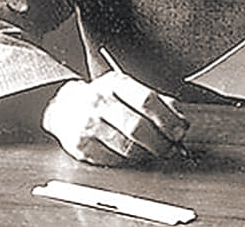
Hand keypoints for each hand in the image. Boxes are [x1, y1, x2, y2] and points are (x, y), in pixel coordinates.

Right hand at [41, 72, 188, 165]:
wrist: (64, 108)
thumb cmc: (104, 99)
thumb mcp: (128, 89)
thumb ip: (157, 101)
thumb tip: (180, 119)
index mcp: (115, 83)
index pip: (147, 100)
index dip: (167, 118)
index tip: (180, 130)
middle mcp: (99, 101)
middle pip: (138, 126)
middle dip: (161, 141)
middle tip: (172, 147)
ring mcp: (88, 124)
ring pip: (127, 146)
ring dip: (148, 153)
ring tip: (157, 152)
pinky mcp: (81, 146)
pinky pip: (114, 160)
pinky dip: (130, 161)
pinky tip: (136, 155)